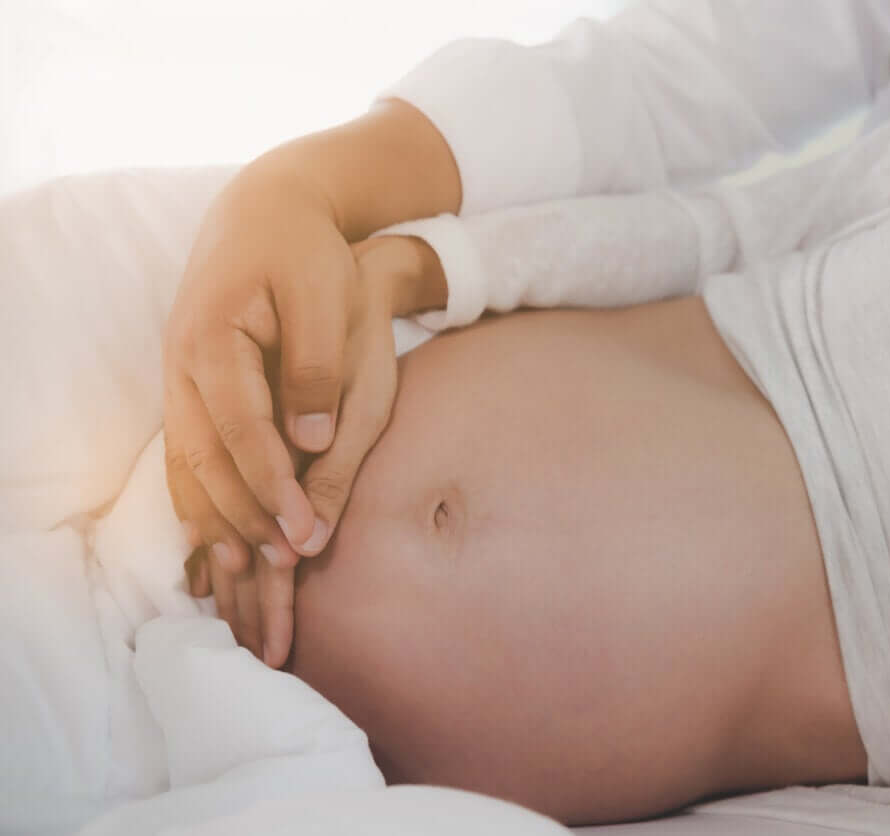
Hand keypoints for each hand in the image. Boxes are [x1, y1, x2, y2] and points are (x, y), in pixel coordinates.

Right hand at [168, 164, 443, 665]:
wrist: (267, 208)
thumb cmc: (304, 252)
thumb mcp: (322, 296)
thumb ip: (315, 369)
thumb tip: (310, 442)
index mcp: (213, 341)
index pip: (240, 430)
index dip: (269, 486)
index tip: (299, 534)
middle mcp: (184, 366)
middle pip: (204, 459)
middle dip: (240, 518)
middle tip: (277, 570)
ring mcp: (180, 377)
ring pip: (187, 463)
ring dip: (213, 520)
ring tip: (237, 577)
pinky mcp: (193, 387)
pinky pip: (186, 455)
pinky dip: (198, 500)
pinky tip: (211, 539)